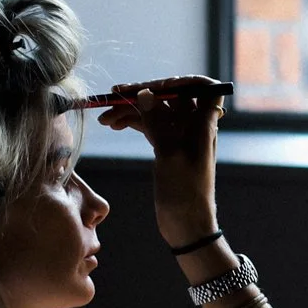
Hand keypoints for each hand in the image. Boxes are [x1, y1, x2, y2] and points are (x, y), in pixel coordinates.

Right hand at [96, 76, 225, 244]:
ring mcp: (179, 136)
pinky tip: (114, 125)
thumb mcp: (170, 155)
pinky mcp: (166, 147)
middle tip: (113, 96)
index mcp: (203, 124)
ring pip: (155, 112)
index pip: (202, 88)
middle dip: (142, 94)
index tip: (157, 86)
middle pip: (169, 97)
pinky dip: (132, 123)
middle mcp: (193, 126)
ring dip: (131, 110)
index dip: (181, 82)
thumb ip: (158, 122)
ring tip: (104, 117)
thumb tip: (146, 93)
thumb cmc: (185, 193)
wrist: (187, 226)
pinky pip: (149, 126)